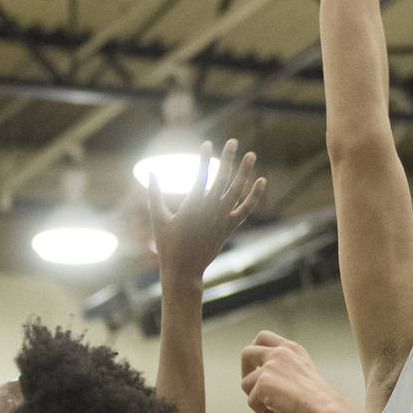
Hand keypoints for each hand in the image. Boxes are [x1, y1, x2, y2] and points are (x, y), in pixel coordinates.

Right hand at [149, 139, 265, 282]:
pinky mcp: (229, 227)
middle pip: (222, 178)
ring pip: (237, 191)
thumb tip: (150, 172)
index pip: (201, 175)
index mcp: (192, 206)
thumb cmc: (168, 245)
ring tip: (251, 155)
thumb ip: (154, 194)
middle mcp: (210, 210)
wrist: (184, 270)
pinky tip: (261, 181)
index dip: (205, 158)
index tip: (207, 143)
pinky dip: (255, 195)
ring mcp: (222, 218)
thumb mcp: (157, 218)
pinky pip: (246, 209)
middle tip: (233, 141)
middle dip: (228, 158)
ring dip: (245, 172)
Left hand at [240, 329, 343, 412]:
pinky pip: (252, 402)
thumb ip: (285, 366)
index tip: (257, 366)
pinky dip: (262, 412)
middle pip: (246, 353)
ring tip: (274, 408)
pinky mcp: (263, 383)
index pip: (263, 337)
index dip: (255, 350)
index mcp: (290, 348)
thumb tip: (263, 379)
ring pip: (246, 383)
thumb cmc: (319, 397)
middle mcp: (278, 352)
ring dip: (256, 398)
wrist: (326, 406)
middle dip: (244, 371)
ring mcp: (269, 366)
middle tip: (252, 388)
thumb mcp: (303, 370)